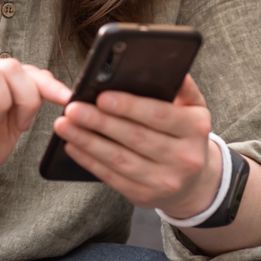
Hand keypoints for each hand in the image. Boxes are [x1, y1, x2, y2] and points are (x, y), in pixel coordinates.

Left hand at [53, 75, 220, 217]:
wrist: (194, 183)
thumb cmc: (185, 134)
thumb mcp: (193, 108)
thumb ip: (182, 86)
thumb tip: (167, 64)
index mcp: (196, 128)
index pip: (160, 115)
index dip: (129, 106)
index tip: (102, 96)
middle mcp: (184, 157)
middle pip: (136, 137)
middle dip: (100, 122)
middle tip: (73, 108)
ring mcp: (165, 181)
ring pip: (120, 159)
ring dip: (88, 141)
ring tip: (64, 124)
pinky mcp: (145, 196)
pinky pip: (112, 177)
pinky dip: (89, 160)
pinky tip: (72, 146)